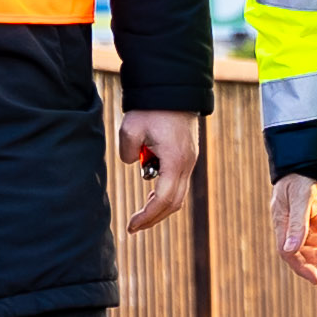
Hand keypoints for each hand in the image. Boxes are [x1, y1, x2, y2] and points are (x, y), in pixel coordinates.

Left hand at [116, 109, 192, 232]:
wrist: (175, 89)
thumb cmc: (153, 108)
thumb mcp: (131, 128)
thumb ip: (127, 151)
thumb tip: (133, 163)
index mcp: (175, 161)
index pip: (163, 199)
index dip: (147, 216)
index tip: (131, 225)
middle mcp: (187, 164)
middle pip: (174, 203)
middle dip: (153, 218)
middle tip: (134, 226)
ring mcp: (190, 160)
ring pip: (178, 194)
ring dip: (159, 206)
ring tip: (140, 214)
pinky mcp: (187, 156)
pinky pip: (178, 183)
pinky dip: (165, 192)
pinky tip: (151, 192)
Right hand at [274, 173, 316, 275]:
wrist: (305, 156)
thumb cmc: (298, 175)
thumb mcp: (299, 198)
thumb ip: (297, 224)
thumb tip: (291, 252)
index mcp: (280, 222)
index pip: (288, 253)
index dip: (301, 268)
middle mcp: (288, 224)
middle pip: (304, 249)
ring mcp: (300, 219)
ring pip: (316, 239)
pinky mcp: (310, 212)